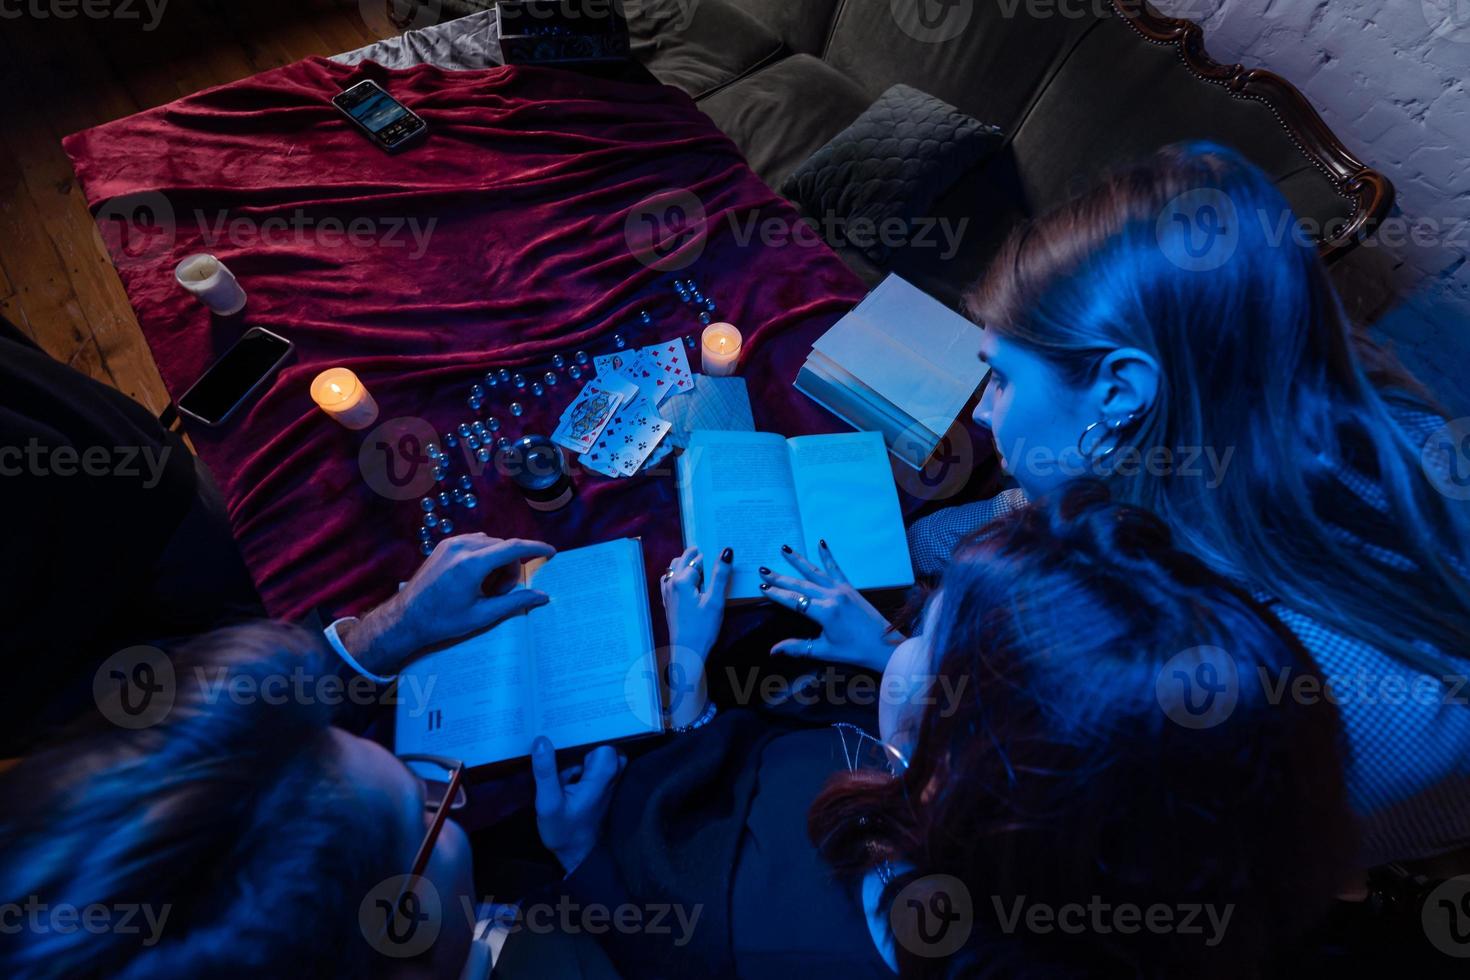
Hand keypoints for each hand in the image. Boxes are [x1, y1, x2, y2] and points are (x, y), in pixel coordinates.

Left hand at [341, 534, 555, 675]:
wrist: (406, 619)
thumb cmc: (443, 621)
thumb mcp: (482, 616)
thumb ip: (515, 602)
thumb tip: (543, 596)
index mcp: (472, 564)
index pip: (514, 547)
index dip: (536, 549)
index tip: (551, 552)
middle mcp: (462, 547)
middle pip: (503, 547)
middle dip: (510, 568)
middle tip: (499, 594)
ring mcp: (451, 543)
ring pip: (491, 544)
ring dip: (497, 562)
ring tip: (485, 589)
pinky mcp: (444, 545)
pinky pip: (476, 544)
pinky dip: (484, 557)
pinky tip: (475, 579)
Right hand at [532, 737, 625, 873]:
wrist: (576, 854)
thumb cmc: (564, 831)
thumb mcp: (548, 803)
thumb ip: (546, 772)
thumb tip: (542, 740)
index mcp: (602, 774)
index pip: (603, 738)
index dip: (586, 729)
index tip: (565, 717)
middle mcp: (610, 773)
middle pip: (599, 741)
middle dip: (578, 736)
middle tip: (553, 726)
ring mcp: (605, 777)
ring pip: (592, 750)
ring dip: (574, 749)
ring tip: (551, 740)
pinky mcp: (597, 782)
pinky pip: (589, 761)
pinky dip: (575, 758)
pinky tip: (554, 757)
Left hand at [660, 546, 732, 727]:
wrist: (687, 651)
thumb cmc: (703, 627)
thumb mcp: (715, 600)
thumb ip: (720, 574)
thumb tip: (726, 550)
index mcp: (682, 580)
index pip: (697, 559)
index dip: (709, 556)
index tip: (719, 552)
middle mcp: (671, 583)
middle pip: (682, 560)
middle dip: (695, 555)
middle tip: (710, 552)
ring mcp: (667, 593)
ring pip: (674, 569)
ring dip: (685, 564)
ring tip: (700, 566)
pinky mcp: (667, 602)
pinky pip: (669, 580)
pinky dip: (678, 575)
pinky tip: (687, 581)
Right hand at [762, 541, 901, 671]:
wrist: (885, 645)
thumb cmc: (855, 651)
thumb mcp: (825, 651)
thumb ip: (798, 648)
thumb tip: (773, 651)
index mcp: (825, 612)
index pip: (794, 600)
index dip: (777, 594)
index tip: (762, 587)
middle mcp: (832, 596)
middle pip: (801, 584)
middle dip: (780, 577)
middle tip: (763, 569)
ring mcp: (842, 590)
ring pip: (815, 572)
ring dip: (798, 561)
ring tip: (784, 549)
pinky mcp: (850, 588)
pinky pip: (836, 569)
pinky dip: (828, 556)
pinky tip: (821, 543)